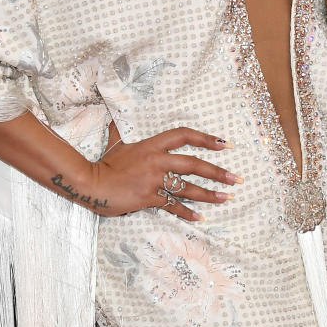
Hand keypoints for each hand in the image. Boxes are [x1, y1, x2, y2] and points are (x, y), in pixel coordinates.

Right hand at [86, 124, 239, 222]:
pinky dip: (187, 213)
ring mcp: (154, 181)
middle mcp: (156, 161)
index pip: (183, 136)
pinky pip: (173, 206)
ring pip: (188, 189)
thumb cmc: (104, 163)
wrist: (91, 184)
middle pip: (194, 165)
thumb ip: (121, 126)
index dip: (205, 139)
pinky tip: (200, 218)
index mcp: (152, 145)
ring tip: (226, 198)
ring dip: (209, 195)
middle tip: (235, 178)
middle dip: (217, 172)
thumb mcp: (116, 141)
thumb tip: (115, 108)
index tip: (224, 144)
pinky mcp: (149, 198)